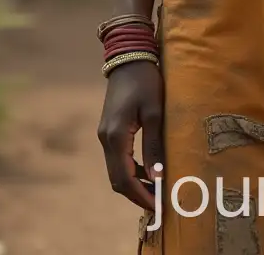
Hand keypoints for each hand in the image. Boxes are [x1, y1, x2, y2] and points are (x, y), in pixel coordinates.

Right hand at [97, 61, 163, 209]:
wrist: (129, 56)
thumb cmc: (145, 81)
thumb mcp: (155, 112)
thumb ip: (154, 145)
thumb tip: (158, 177)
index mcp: (116, 137)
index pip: (124, 178)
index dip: (140, 196)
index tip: (158, 206)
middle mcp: (106, 139)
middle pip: (117, 179)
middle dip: (137, 194)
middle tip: (159, 204)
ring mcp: (105, 135)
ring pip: (116, 170)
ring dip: (134, 183)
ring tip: (156, 190)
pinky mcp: (109, 130)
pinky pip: (118, 158)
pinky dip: (131, 170)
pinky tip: (149, 170)